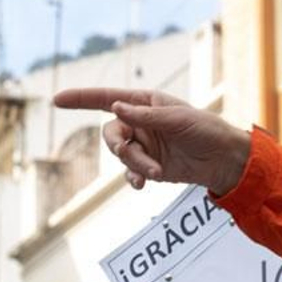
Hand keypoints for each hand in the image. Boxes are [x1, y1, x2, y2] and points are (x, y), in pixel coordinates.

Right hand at [52, 87, 251, 194]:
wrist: (224, 161)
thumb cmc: (206, 130)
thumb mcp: (177, 119)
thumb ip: (145, 116)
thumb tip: (115, 108)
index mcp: (145, 103)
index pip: (106, 98)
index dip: (80, 99)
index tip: (57, 99)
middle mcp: (139, 122)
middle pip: (110, 134)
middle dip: (119, 147)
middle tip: (130, 155)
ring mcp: (142, 145)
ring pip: (120, 156)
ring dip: (134, 165)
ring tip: (155, 172)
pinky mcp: (147, 165)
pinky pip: (128, 172)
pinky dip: (134, 178)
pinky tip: (144, 183)